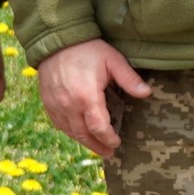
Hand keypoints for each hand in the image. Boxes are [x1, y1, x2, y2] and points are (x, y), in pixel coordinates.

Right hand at [38, 39, 152, 157]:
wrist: (57, 40)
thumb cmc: (88, 49)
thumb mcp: (113, 60)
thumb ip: (129, 79)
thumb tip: (147, 93)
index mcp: (86, 97)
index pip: (98, 127)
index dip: (108, 138)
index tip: (117, 143)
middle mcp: (68, 105)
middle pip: (83, 133)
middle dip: (97, 145)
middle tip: (109, 153)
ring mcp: (55, 104)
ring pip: (69, 131)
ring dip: (83, 141)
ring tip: (97, 148)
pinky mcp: (47, 102)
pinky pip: (58, 123)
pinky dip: (69, 131)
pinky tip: (78, 134)